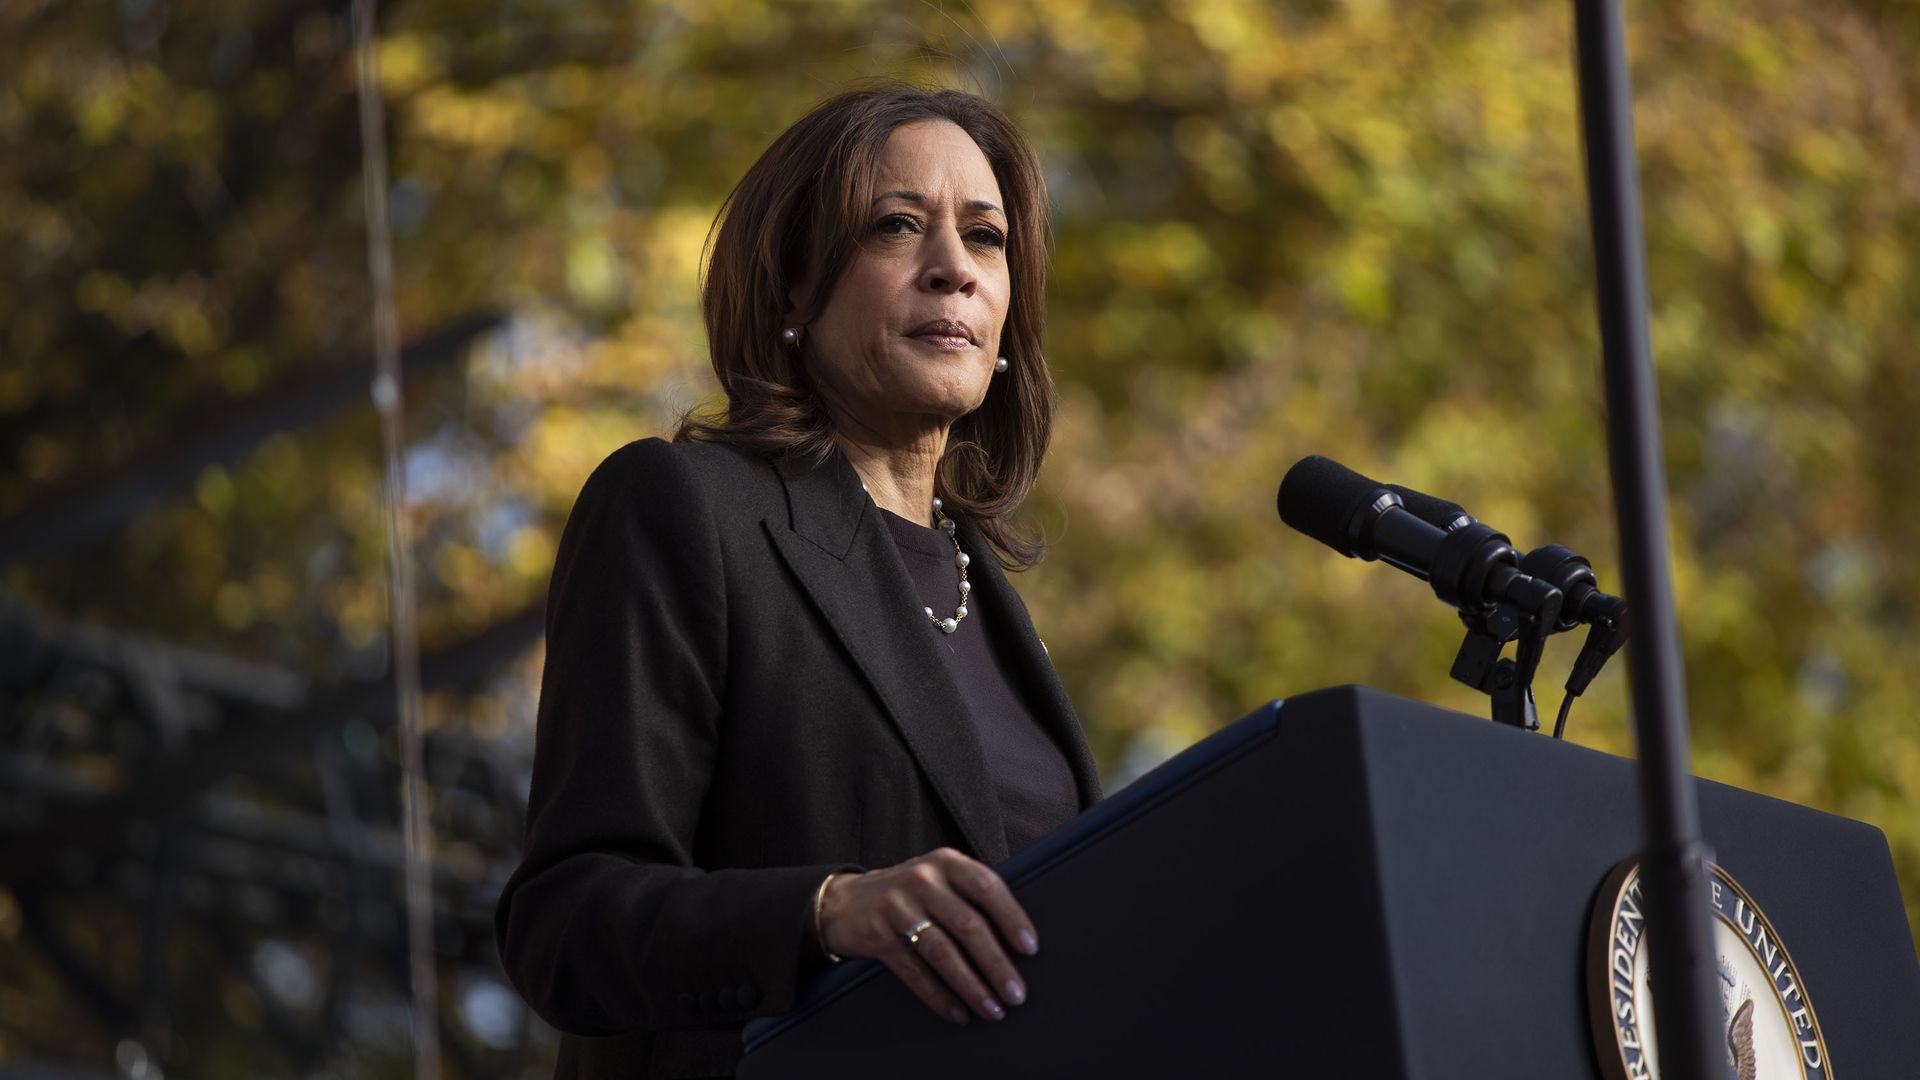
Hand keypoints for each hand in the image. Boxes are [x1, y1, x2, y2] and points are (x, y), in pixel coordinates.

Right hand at [817, 847, 1038, 1024]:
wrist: (844, 902)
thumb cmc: (908, 895)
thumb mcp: (938, 881)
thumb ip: (970, 898)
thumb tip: (1017, 942)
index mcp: (945, 863)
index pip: (986, 886)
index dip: (1012, 917)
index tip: (1030, 948)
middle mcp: (922, 880)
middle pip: (968, 924)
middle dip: (996, 964)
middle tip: (1016, 993)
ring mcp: (896, 906)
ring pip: (943, 951)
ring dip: (971, 986)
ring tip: (992, 1009)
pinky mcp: (877, 935)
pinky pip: (915, 972)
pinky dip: (939, 997)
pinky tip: (958, 1013)